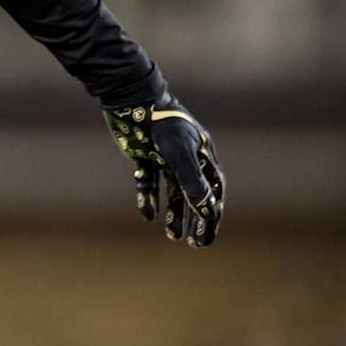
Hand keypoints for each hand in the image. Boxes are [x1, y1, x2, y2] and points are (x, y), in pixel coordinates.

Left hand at [102, 93, 224, 247]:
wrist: (132, 101)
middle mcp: (186, 156)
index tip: (208, 234)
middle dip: (196, 219)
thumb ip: (192, 180)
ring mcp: (164, 157)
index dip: (212, 212)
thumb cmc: (161, 125)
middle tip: (195, 244)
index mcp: (202, 154)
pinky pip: (149, 182)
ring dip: (174, 213)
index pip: (213, 190)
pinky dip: (149, 198)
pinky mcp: (144, 156)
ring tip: (172, 235)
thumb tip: (206, 210)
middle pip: (195, 194)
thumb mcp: (180, 153)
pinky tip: (148, 215)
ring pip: (173, 191)